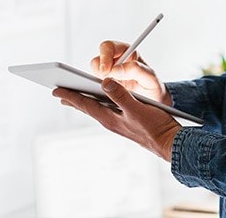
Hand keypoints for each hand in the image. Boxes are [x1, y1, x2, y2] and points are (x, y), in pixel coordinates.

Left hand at [53, 78, 181, 161]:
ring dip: (84, 101)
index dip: (70, 96)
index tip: (56, 90)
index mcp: (110, 118)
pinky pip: (107, 111)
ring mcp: (118, 123)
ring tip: (74, 97)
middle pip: (88, 107)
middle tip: (58, 93)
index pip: (85, 104)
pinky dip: (99, 104)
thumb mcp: (137, 108)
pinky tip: (100, 102)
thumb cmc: (155, 127)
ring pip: (96, 109)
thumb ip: (120, 95)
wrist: (169, 143)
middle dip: (73, 99)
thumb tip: (104, 82)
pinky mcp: (127, 123)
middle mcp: (111, 121)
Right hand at [91, 40, 171, 105]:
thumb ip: (136, 70)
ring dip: (98, 80)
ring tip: (108, 89)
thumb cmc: (153, 87)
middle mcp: (116, 61)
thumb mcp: (150, 78)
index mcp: (128, 53)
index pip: (110, 47)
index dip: (105, 57)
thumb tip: (116, 70)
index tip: (106, 70)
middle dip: (99, 69)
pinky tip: (104, 94)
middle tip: (104, 80)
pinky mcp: (105, 85)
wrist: (153, 104)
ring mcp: (109, 73)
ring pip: (94, 72)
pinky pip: (94, 84)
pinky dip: (97, 88)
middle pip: (98, 58)